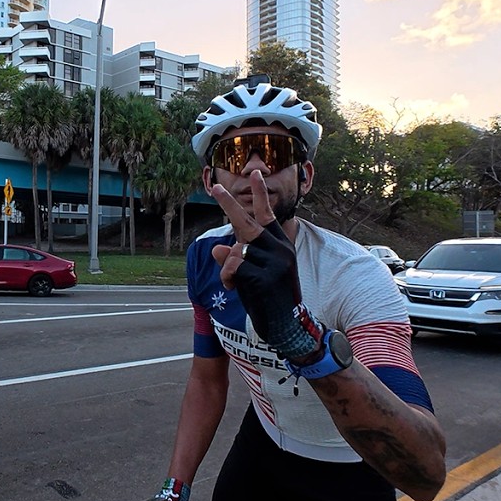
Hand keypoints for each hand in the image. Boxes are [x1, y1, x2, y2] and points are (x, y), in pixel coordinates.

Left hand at [209, 171, 321, 361]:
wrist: (286, 326)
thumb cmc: (269, 298)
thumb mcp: (253, 274)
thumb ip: (239, 258)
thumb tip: (217, 248)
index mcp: (280, 246)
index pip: (268, 216)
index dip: (260, 195)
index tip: (256, 174)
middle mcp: (280, 250)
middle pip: (248, 224)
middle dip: (228, 205)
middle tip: (214, 187)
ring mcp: (274, 262)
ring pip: (235, 252)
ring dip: (228, 269)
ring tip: (235, 283)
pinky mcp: (266, 277)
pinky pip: (233, 268)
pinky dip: (228, 278)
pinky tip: (236, 289)